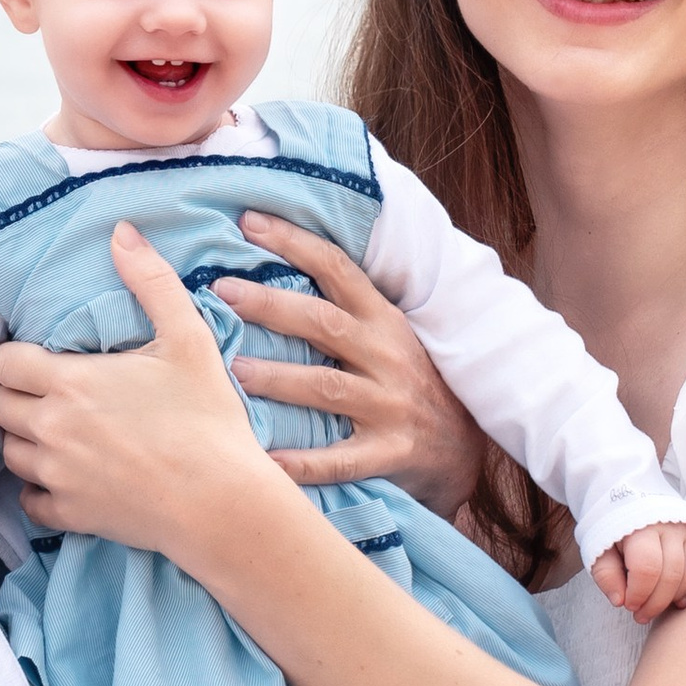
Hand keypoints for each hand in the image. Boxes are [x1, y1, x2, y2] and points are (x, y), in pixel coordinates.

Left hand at [0, 223, 287, 561]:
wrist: (222, 502)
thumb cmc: (207, 419)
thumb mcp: (188, 338)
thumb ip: (151, 281)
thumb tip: (121, 232)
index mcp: (69, 381)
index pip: (4, 362)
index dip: (14, 356)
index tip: (37, 357)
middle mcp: (51, 428)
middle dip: (14, 394)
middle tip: (44, 391)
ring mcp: (56, 475)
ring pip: (10, 453)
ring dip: (24, 439)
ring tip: (53, 430)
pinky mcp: (69, 514)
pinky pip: (28, 501)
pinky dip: (37, 489)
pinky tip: (62, 476)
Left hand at [213, 212, 487, 517]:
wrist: (465, 448)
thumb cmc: (410, 382)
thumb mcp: (390, 335)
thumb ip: (343, 308)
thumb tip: (270, 270)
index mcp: (384, 319)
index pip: (338, 269)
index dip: (294, 243)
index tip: (248, 221)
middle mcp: (388, 355)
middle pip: (324, 323)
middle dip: (272, 305)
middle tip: (221, 292)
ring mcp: (390, 405)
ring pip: (327, 387)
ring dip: (278, 378)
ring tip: (233, 370)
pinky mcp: (390, 452)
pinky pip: (341, 461)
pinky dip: (304, 463)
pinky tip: (266, 463)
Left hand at [591, 520, 685, 624]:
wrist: (632, 499)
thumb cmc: (613, 529)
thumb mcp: (599, 549)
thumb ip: (606, 575)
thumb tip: (620, 601)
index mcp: (641, 527)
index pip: (647, 568)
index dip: (639, 593)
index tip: (628, 605)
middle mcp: (670, 526)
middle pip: (672, 573)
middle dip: (656, 602)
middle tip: (641, 615)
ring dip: (674, 597)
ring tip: (656, 608)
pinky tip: (678, 601)